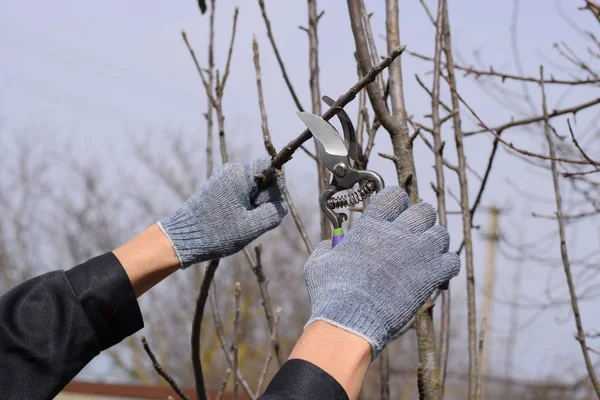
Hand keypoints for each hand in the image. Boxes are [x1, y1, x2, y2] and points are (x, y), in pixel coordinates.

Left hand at [158, 158, 286, 267]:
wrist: (181, 239)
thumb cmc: (217, 232)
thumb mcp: (252, 226)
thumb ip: (274, 212)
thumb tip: (281, 204)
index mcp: (240, 174)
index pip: (271, 166)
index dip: (276, 187)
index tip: (264, 205)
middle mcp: (231, 171)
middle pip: (263, 179)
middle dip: (263, 199)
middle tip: (250, 219)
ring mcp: (223, 180)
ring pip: (253, 189)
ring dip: (253, 206)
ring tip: (239, 223)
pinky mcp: (218, 190)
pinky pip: (241, 194)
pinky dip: (243, 208)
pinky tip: (232, 222)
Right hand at [303, 187, 459, 356]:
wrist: (350, 321)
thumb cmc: (331, 293)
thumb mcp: (318, 263)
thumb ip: (326, 249)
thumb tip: (330, 244)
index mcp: (371, 226)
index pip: (393, 195)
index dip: (396, 202)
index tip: (393, 212)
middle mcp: (398, 234)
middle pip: (424, 210)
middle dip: (420, 219)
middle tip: (412, 234)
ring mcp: (418, 253)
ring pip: (442, 234)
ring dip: (435, 242)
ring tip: (425, 255)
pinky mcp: (431, 276)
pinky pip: (452, 261)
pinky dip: (446, 266)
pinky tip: (436, 274)